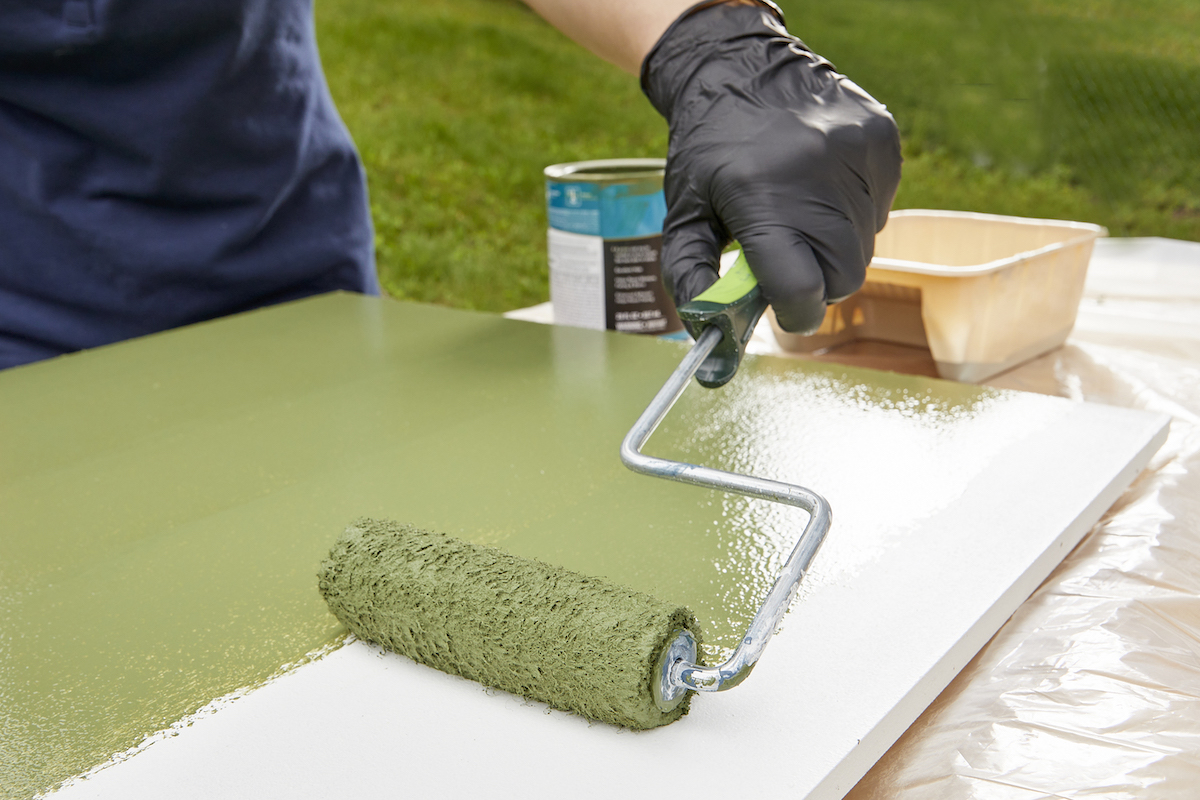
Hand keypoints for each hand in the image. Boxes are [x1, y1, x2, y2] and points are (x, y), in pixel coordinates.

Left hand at [642, 1, 901, 333]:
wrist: (736, 66)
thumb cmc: (705, 150)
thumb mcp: (683, 214)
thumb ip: (690, 277)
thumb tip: (708, 334)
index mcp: (761, 199)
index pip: (801, 290)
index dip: (793, 312)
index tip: (783, 307)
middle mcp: (815, 175)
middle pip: (843, 275)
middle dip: (816, 281)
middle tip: (789, 260)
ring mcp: (856, 154)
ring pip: (865, 245)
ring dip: (834, 246)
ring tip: (799, 212)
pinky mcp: (882, 140)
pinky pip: (880, 208)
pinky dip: (853, 212)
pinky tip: (821, 184)